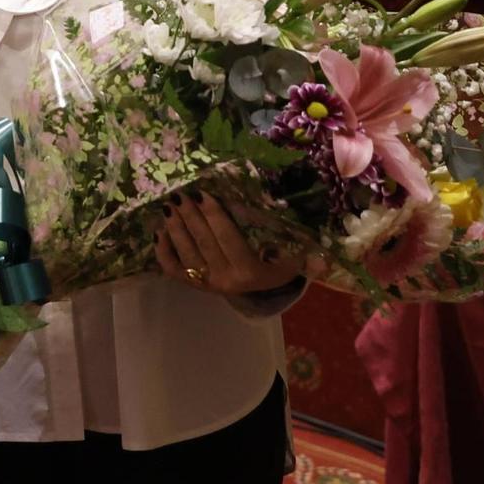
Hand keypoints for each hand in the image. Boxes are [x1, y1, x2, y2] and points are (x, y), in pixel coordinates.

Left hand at [154, 189, 303, 294]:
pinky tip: (158, 231)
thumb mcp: (294, 260)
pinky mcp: (194, 286)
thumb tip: (324, 250)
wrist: (263, 290)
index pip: (228, 240)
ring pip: (186, 254)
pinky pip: (173, 270)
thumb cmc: (279, 265)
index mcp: (251, 273)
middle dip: (190, 216)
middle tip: (179, 193)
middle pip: (203, 244)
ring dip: (175, 228)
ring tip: (169, 205)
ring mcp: (207, 285)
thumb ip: (305, 253)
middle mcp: (226, 281)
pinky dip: (163, 252)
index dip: (214, 217)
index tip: (203, 194)